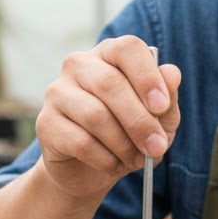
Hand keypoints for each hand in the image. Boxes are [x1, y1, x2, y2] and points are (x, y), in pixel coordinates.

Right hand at [34, 36, 181, 200]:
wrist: (90, 169)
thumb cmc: (130, 134)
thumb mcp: (159, 120)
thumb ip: (168, 98)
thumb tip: (172, 74)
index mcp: (110, 54)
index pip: (127, 49)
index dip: (147, 76)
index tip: (162, 106)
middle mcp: (79, 65)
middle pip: (110, 84)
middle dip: (140, 121)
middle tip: (157, 147)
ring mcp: (58, 92)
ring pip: (96, 116)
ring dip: (124, 144)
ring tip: (136, 159)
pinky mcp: (46, 123)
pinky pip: (81, 142)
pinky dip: (105, 159)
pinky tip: (113, 164)